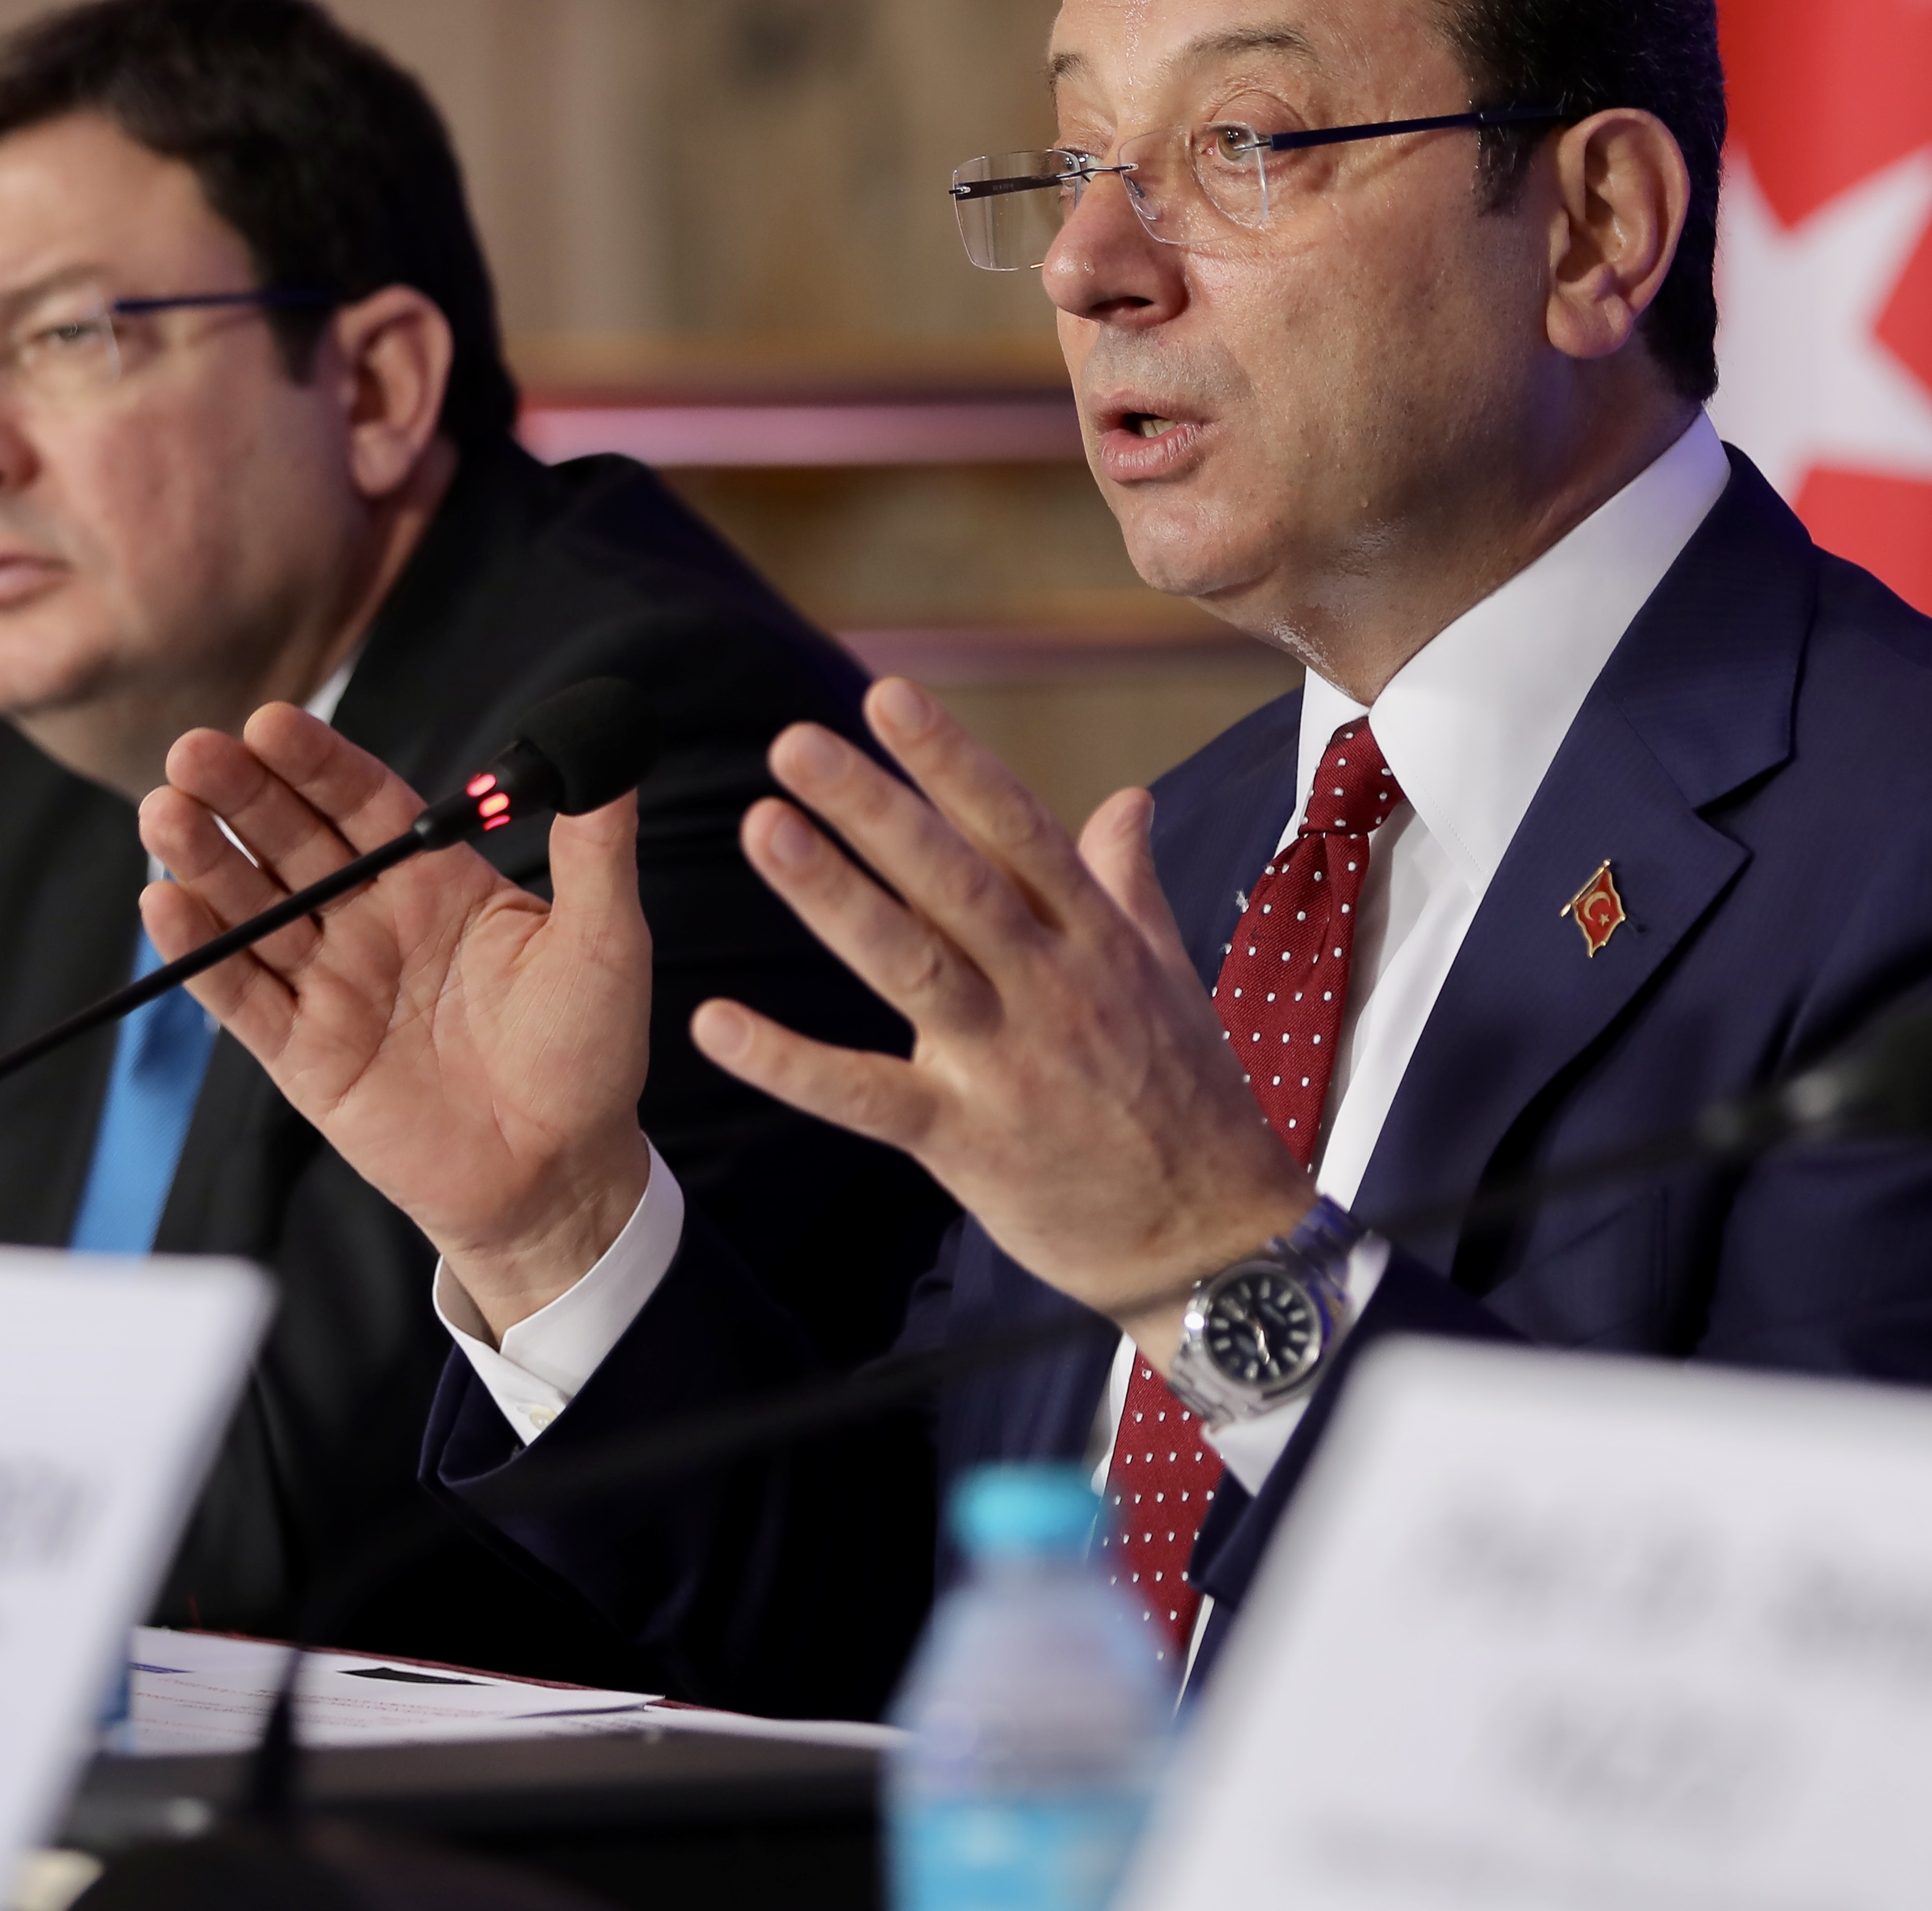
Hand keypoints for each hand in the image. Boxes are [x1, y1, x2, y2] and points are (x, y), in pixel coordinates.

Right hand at [141, 703, 653, 1332]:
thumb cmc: (588, 1052)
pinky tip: (165, 906)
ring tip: (164, 814)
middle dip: (242, 796)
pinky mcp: (304, 1054)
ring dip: (206, 861)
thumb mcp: (605, 939)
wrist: (561, 1173)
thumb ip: (595, 849)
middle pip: (293, 844)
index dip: (316, 764)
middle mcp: (374, 922)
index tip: (271, 722)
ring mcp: (332, 985)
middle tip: (194, 752)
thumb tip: (604, 755)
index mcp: (437, 882)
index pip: (364, 804)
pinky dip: (201, 955)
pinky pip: (243, 997)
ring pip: (255, 910)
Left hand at [688, 677, 1309, 1356]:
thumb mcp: (1169, 975)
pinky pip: (868, 1096)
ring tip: (765, 829)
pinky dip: (790, 1064)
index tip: (889, 694)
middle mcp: (1053, 987)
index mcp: (1095, 938)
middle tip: (799, 744)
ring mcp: (1008, 1065)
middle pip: (955, 881)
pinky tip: (717, 1024)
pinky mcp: (969, 1143)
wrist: (1213, 1236)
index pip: (1017, 828)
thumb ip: (1128, 881)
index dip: (952, 760)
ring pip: (913, 965)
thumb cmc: (1189, 1099)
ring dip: (834, 898)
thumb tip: (1127, 799)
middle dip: (877, 808)